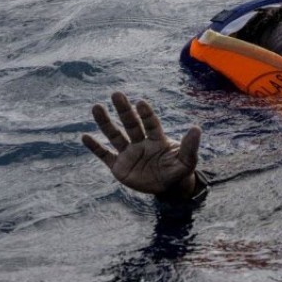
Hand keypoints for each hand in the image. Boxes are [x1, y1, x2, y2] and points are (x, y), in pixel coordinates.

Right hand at [82, 92, 200, 198]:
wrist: (168, 187)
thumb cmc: (178, 170)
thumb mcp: (187, 161)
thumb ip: (190, 146)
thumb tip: (196, 128)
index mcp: (157, 140)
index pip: (150, 124)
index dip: (146, 114)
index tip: (141, 103)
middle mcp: (141, 142)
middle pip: (131, 124)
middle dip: (124, 110)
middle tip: (116, 94)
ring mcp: (129, 153)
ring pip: (115, 135)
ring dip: (105, 123)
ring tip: (96, 107)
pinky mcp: (119, 167)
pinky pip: (105, 155)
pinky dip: (95, 147)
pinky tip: (84, 136)